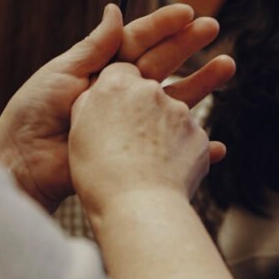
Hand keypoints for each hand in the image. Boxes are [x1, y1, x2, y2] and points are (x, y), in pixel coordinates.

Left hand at [0, 3, 229, 211]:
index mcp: (101, 69)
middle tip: (213, 27)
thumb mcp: (62, 72)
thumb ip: (95, 46)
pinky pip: (170, 148)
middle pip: (162, 64)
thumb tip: (115, 10)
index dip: (161, 27)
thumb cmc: (32, 114)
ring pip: (173, 101)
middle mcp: (120, 93)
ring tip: (227, 66)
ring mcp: (130, 123)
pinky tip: (216, 143)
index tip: (186, 12)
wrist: (22, 164)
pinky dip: (195, 147)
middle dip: (187, 46)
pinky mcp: (134, 153)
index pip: (137, 41)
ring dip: (200, 85)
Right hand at [68, 61, 221, 220]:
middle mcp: (151, 90)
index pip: (120, 71)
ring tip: (145, 164)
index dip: (116, 90)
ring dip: (161, 131)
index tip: (113, 110)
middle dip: (142, 107)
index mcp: (118, 84)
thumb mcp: (79, 131)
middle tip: (130, 137)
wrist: (138, 207)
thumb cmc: (99, 172)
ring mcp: (179, 112)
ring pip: (170, 114)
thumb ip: (89, 102)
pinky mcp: (198, 135)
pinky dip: (177, 152)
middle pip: (148, 90)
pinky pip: (187, 139)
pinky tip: (163, 172)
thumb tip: (97, 92)